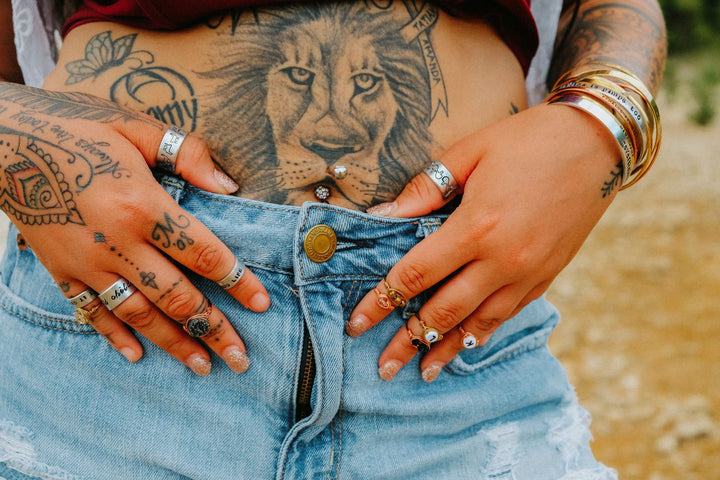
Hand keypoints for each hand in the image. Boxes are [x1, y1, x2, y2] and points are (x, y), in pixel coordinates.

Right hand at [0, 83, 268, 374]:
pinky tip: (136, 355)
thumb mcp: (135, 127)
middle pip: (175, 297)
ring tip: (202, 366)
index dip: (237, 281)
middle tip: (240, 358)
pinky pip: (90, 313)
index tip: (262, 304)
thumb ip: (187, 154)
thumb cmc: (76, 128)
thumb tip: (229, 186)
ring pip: (138, 314)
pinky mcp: (61, 271)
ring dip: (173, 343)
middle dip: (213, 329)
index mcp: (142, 205)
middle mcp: (116, 242)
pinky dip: (114, 336)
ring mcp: (86, 263)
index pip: (202, 253)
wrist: (3, 141)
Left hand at [346, 103, 620, 381]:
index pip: (416, 274)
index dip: (381, 301)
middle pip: (442, 311)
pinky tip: (465, 346)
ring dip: (444, 349)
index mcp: (476, 227)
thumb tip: (382, 215)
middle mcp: (503, 260)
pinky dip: (482, 333)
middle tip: (383, 367)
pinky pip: (508, 314)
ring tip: (420, 372)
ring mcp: (528, 274)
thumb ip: (424, 189)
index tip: (356, 324)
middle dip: (407, 341)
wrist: (598, 144)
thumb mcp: (470, 153)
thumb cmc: (529, 141)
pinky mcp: (547, 277)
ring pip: (477, 323)